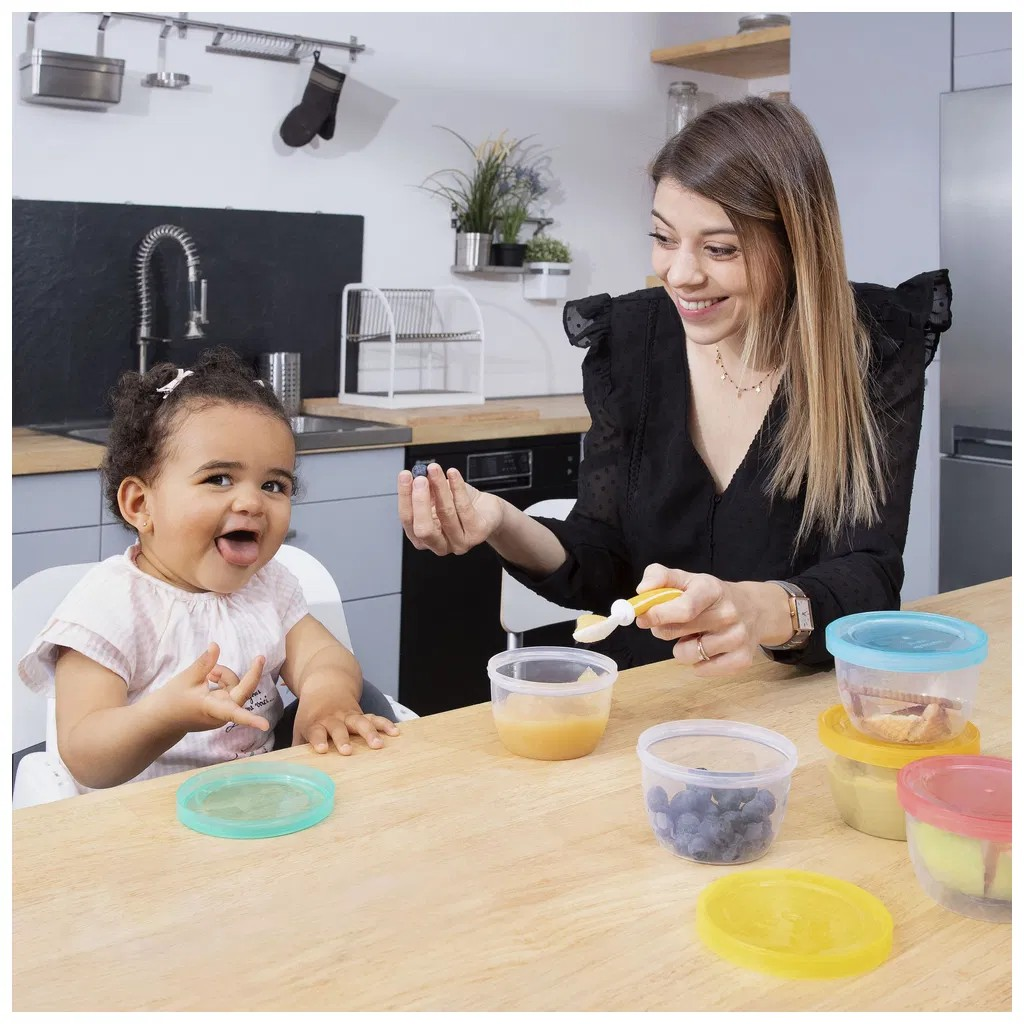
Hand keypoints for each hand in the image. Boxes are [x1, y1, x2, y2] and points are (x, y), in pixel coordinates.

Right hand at [152, 643, 270, 731]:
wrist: (162, 718)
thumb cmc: (172, 700)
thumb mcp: (187, 678)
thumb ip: (204, 663)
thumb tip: (216, 645)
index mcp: (212, 709)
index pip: (233, 713)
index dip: (250, 719)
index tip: (265, 726)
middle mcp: (221, 714)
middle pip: (242, 690)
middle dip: (245, 674)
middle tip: (259, 657)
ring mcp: (223, 712)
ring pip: (236, 687)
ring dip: (225, 676)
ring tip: (207, 673)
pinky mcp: (222, 709)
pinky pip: (231, 690)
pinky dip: (223, 681)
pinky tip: (209, 678)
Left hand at [293, 680, 400, 754]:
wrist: (326, 685)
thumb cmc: (312, 714)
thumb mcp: (301, 727)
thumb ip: (298, 746)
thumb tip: (291, 771)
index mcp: (316, 723)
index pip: (316, 732)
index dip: (318, 740)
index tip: (320, 749)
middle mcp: (333, 719)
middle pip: (339, 728)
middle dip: (343, 739)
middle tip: (347, 751)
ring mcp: (349, 715)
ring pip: (360, 722)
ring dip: (369, 733)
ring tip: (378, 745)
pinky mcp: (362, 713)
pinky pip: (375, 718)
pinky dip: (385, 724)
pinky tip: (395, 732)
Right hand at [398, 462, 504, 555]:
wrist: (486, 510)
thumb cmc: (459, 506)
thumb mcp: (436, 498)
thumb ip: (425, 491)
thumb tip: (417, 475)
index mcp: (422, 538)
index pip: (408, 520)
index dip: (405, 497)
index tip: (405, 477)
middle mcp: (439, 545)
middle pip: (424, 529)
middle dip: (420, 501)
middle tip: (420, 479)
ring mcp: (459, 543)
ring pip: (446, 513)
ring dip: (439, 487)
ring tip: (434, 470)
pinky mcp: (478, 533)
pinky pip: (464, 507)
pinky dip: (457, 487)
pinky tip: (452, 474)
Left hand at [633, 565, 780, 675]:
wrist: (753, 609)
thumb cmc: (710, 595)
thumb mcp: (687, 578)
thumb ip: (659, 577)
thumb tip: (642, 591)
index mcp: (712, 589)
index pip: (683, 608)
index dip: (657, 615)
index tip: (642, 617)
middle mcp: (728, 613)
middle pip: (677, 631)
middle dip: (662, 629)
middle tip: (668, 623)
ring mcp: (737, 638)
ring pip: (686, 655)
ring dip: (681, 648)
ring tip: (694, 635)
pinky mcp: (742, 660)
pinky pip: (701, 670)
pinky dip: (697, 663)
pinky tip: (705, 648)